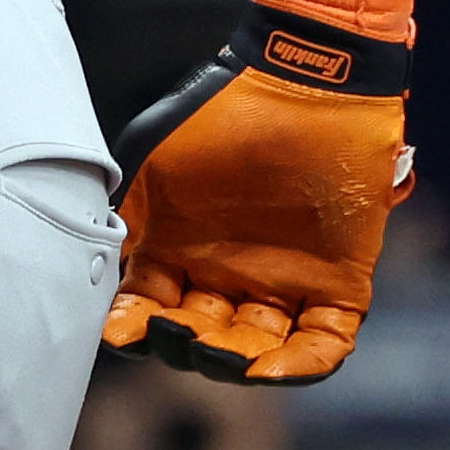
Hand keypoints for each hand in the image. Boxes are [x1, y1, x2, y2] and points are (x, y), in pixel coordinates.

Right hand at [103, 9, 411, 385]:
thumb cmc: (223, 112)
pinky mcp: (338, 283)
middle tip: (180, 334)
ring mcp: (284, 280)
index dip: (135, 329)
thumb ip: (130, 217)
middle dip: (186, 348)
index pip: (153, 309)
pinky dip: (302, 365)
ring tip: (222, 355)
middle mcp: (230, 271)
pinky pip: (323, 342)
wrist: (306, 83)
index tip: (123, 332)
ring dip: (236, 366)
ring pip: (259, 350)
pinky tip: (271, 366)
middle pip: (203, 338)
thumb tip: (111, 270)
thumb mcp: (155, 160)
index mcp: (183, 247)